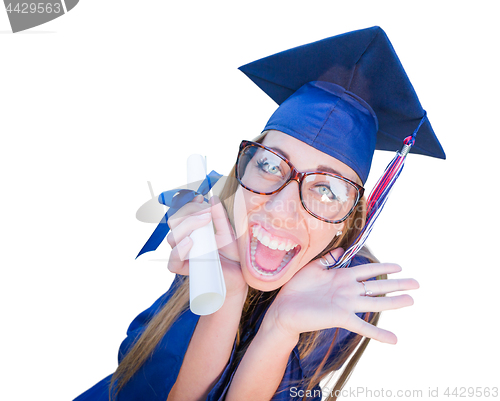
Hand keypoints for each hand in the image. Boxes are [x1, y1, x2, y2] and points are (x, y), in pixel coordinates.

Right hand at [166, 195, 247, 299]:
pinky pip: (173, 262)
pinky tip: (190, 242)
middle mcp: (185, 241)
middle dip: (188, 212)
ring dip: (186, 227)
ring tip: (204, 222)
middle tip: (206, 213)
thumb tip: (213, 199)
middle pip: (174, 222)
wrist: (239, 277)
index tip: (200, 197)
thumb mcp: (229, 234)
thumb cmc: (233, 255)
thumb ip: (220, 218)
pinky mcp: (187, 270)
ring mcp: (185, 255)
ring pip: (171, 238)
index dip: (187, 204)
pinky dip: (178, 251)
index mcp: (193, 231)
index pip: (181, 214)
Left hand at [265, 248, 418, 343]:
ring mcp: (346, 304)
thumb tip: (340, 249)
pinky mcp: (341, 317)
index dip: (383, 267)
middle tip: (417, 283)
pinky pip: (363, 325)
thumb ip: (328, 259)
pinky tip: (395, 339)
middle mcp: (348, 290)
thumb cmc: (296, 287)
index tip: (399, 265)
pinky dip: (379, 333)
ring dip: (395, 302)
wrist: (284, 309)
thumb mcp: (313, 267)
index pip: (367, 270)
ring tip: (412, 301)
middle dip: (398, 284)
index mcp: (342, 276)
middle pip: (377, 285)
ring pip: (376, 302)